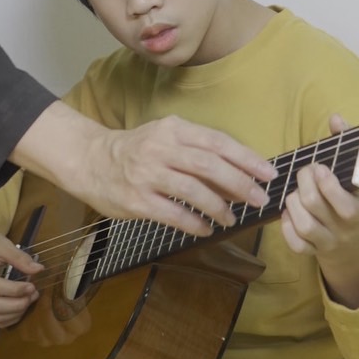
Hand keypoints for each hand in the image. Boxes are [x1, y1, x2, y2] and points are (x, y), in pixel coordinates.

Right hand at [0, 221, 42, 326]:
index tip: (32, 286)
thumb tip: (39, 269)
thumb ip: (19, 257)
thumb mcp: (1, 244)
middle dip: (18, 304)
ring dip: (16, 313)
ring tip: (29, 299)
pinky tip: (20, 307)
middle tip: (33, 294)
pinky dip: (9, 318)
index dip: (15, 290)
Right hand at [12, 102, 274, 236]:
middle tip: (259, 199)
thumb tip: (239, 175)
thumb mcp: (166, 138)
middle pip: (208, 165)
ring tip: (232, 218)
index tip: (268, 173)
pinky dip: (193, 223)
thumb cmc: (137, 150)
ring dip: (218, 206)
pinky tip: (206, 229)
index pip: (216, 141)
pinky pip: (172, 214)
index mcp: (173, 129)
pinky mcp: (137, 200)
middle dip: (239, 183)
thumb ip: (197, 152)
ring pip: (192, 190)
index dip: (245, 158)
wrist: (91, 160)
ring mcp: (147, 175)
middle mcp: (161, 148)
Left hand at [280, 115, 358, 307]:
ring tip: (293, 192)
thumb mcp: (355, 176)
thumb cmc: (351, 199)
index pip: (345, 205)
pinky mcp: (312, 252)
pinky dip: (286, 228)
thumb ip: (346, 144)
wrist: (352, 245)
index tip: (319, 167)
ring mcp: (328, 242)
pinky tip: (287, 213)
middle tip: (304, 172)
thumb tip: (336, 118)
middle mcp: (345, 229)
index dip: (327, 184)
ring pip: (305, 226)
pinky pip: (296, 245)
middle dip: (303, 183)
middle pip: (316, 207)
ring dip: (292, 204)